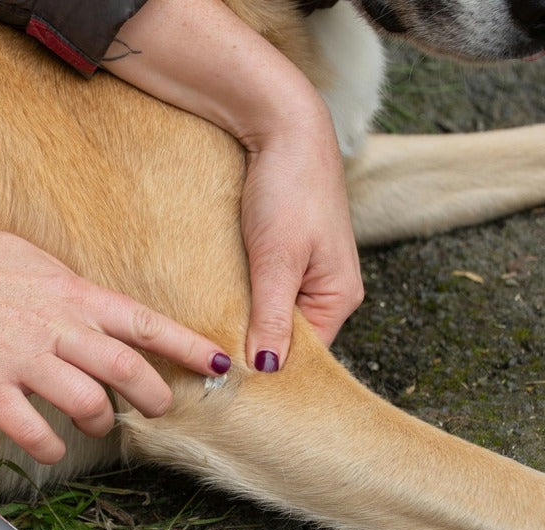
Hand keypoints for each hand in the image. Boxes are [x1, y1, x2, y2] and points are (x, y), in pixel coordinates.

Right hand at [0, 226, 228, 463]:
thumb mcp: (27, 255)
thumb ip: (66, 285)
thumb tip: (89, 302)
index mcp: (70, 293)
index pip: (143, 323)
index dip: (186, 347)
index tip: (218, 364)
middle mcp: (56, 328)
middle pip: (128, 373)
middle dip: (156, 398)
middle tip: (161, 411)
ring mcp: (22, 361)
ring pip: (88, 407)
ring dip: (104, 424)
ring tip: (101, 426)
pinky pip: (33, 433)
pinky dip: (51, 449)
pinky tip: (52, 450)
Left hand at [104, 0, 362, 370]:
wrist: (283, 124)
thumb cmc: (290, 188)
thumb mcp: (277, 259)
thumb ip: (272, 316)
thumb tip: (266, 370)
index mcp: (339, 297)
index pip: (304, 356)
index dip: (266, 373)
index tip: (225, 389)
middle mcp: (327, 290)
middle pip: (287, 338)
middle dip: (251, 350)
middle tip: (207, 371)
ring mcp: (305, 272)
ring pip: (270, 315)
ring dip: (241, 324)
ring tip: (205, 343)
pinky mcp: (282, 254)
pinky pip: (261, 291)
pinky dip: (238, 300)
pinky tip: (211, 307)